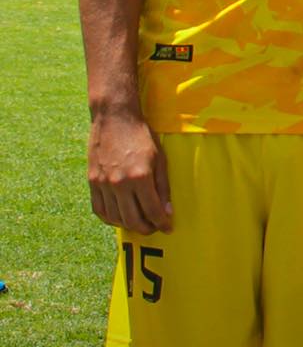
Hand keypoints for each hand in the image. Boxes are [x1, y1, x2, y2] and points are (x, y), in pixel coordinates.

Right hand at [87, 108, 171, 233]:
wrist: (114, 119)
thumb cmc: (141, 137)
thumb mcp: (160, 159)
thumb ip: (163, 187)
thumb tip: (167, 211)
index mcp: (140, 177)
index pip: (152, 211)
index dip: (162, 223)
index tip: (168, 228)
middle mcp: (119, 183)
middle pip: (132, 219)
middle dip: (146, 228)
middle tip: (154, 228)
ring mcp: (102, 184)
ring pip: (115, 218)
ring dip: (128, 225)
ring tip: (139, 224)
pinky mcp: (92, 182)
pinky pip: (99, 209)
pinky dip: (110, 219)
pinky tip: (119, 218)